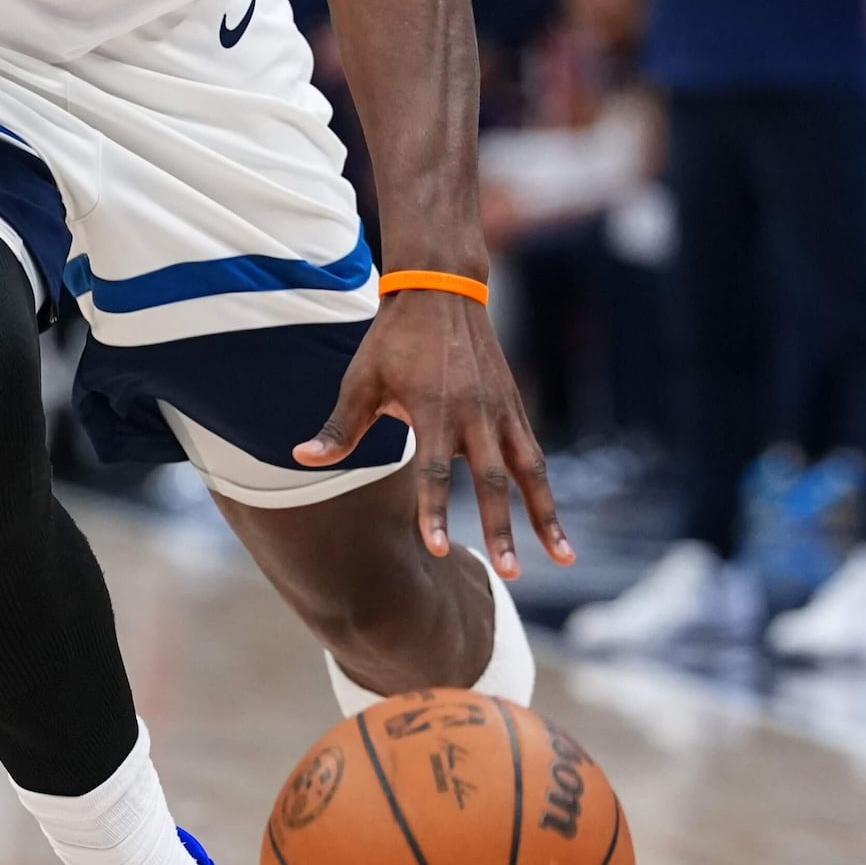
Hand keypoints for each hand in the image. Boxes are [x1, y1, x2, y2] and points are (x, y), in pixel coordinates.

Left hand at [294, 288, 576, 576]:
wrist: (441, 292)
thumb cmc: (393, 341)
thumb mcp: (362, 380)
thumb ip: (340, 426)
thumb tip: (300, 459)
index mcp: (434, 408)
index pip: (434, 469)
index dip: (434, 509)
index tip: (437, 546)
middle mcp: (476, 414)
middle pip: (493, 480)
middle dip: (502, 528)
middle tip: (510, 572)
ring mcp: (501, 412)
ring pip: (530, 472)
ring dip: (546, 517)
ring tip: (564, 558)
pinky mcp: (515, 409)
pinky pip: (535, 457)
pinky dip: (545, 491)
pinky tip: (554, 526)